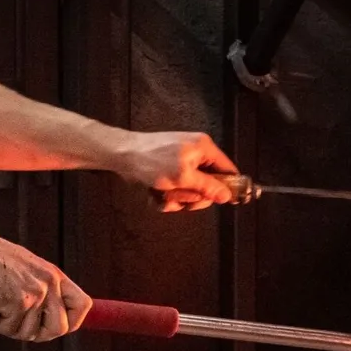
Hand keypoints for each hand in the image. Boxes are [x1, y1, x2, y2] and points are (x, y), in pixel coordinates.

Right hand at [0, 233, 92, 341]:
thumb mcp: (29, 269)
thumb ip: (43, 289)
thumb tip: (47, 318)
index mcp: (55, 276)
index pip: (83, 305)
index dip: (72, 322)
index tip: (54, 327)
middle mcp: (50, 284)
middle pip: (60, 328)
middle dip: (40, 335)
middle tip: (19, 328)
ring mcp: (36, 294)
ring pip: (30, 333)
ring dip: (10, 329)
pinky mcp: (19, 302)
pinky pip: (10, 329)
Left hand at [116, 131, 238, 211]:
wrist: (122, 155)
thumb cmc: (151, 161)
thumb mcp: (183, 177)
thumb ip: (208, 186)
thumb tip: (227, 195)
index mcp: (204, 148)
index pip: (227, 169)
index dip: (228, 187)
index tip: (224, 202)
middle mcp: (196, 155)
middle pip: (209, 186)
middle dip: (193, 197)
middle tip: (182, 198)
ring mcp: (182, 165)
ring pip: (190, 192)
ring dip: (176, 199)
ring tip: (163, 194)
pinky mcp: (169, 174)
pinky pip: (176, 192)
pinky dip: (166, 197)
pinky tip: (155, 195)